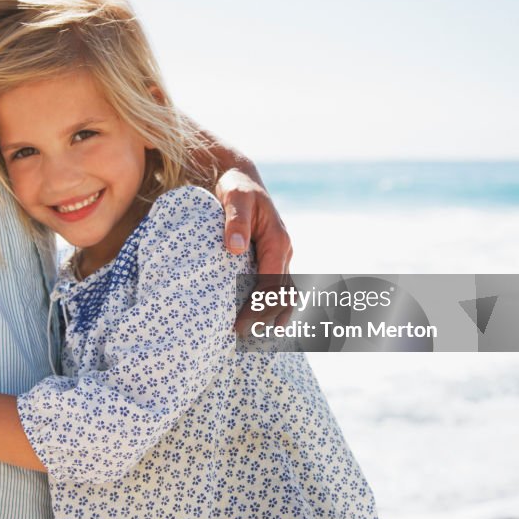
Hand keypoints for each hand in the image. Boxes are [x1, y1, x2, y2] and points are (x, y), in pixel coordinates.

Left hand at [214, 168, 294, 334]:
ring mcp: (279, 256)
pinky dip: (270, 306)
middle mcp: (284, 251)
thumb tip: (235, 248)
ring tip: (257, 340)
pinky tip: (259, 322)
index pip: (271, 284)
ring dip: (274, 317)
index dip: (258, 308)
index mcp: (278, 241)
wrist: (241, 178)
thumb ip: (235, 221)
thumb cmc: (237, 187)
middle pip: (282, 295)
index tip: (240, 325)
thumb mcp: (235, 198)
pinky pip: (275, 287)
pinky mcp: (271, 258)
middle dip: (267, 319)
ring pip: (283, 294)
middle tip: (244, 338)